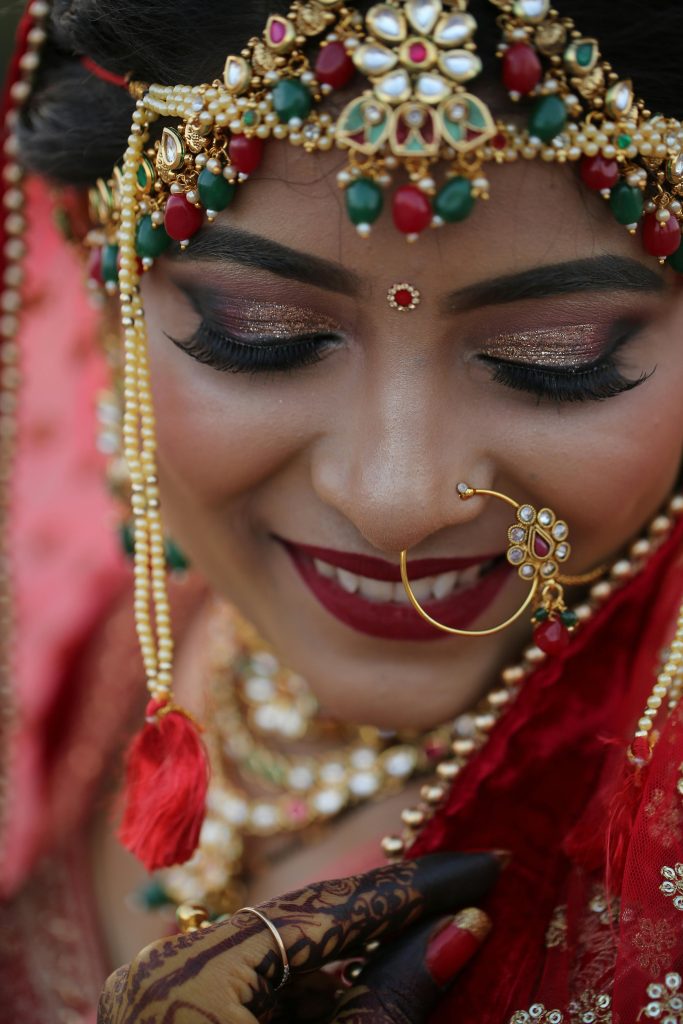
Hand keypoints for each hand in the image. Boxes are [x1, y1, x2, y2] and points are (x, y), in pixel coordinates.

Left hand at [97, 852, 501, 1023]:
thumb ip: (394, 998)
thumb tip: (464, 929)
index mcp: (191, 977)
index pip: (322, 910)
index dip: (411, 889)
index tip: (482, 867)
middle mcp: (168, 971)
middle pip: (302, 930)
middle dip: (387, 921)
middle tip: (468, 897)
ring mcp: (170, 997)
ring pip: (285, 963)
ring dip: (353, 965)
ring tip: (429, 949)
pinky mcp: (184, 1017)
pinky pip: (262, 993)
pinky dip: (314, 1001)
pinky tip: (362, 998)